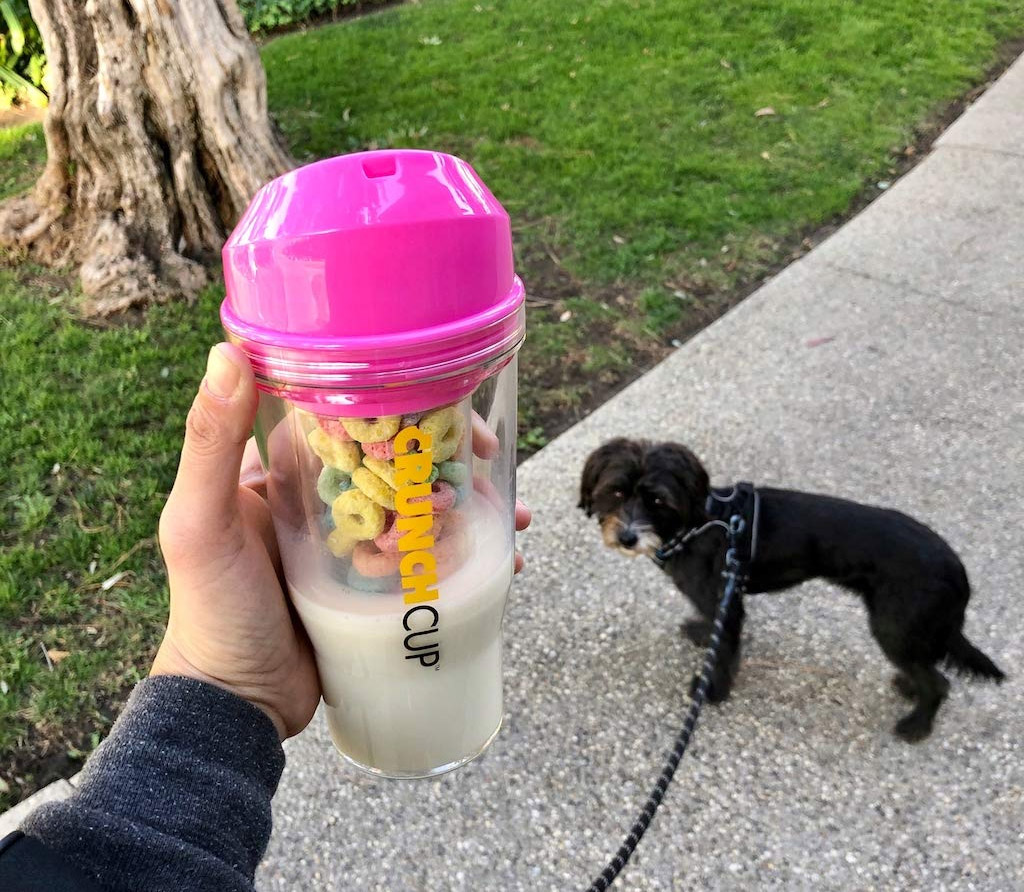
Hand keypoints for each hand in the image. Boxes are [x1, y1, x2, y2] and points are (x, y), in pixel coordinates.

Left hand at [153, 344, 532, 737]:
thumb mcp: (202, 524)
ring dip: (472, 506)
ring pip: (424, 509)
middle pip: (399, 462)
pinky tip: (506, 564)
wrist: (234, 704)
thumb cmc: (211, 612)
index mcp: (284, 473)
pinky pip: (430, 559)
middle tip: (493, 464)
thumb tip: (228, 352)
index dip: (403, 407)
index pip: (352, 419)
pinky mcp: (376, 587)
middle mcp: (322, 500)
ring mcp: (354, 544)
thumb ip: (210, 443)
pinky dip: (469, 557)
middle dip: (451, 458)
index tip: (449, 408)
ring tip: (518, 516)